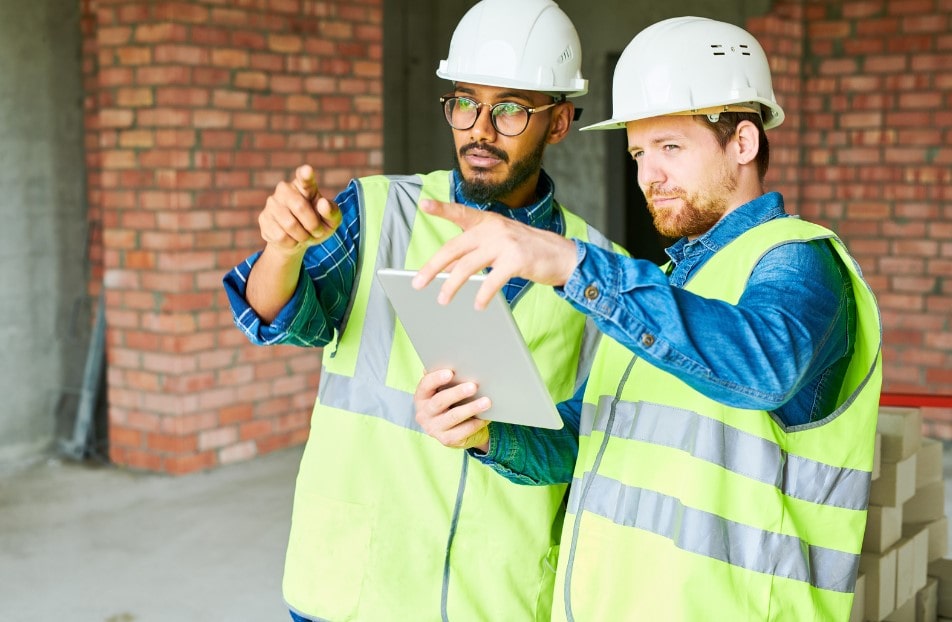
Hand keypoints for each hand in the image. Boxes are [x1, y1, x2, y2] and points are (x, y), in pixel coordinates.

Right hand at [258, 165, 342, 256]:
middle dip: (313, 225)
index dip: (305, 174)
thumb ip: (332, 211)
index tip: (308, 170)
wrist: (297, 241)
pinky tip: (292, 239)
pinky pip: (280, 236)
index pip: (304, 177)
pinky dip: (292, 243)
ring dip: (303, 236)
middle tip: (317, 231)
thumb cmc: (317, 225)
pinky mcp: (263, 218)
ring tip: (305, 236)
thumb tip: (323, 204)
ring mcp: (272, 203)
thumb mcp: (331, 221)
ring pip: (290, 224)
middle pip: (300, 207)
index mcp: (305, 186)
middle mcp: (285, 189)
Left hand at [412, 199, 576, 308]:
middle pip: (455, 247)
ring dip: (452, 285)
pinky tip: (478, 305)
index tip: (424, 204)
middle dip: (433, 267)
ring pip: (468, 265)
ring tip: (442, 299)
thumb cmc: (526, 251)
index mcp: (487, 222)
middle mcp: (494, 228)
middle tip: (417, 283)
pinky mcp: (517, 259)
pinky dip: (483, 295)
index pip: (460, 213)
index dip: (442, 209)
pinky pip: (492, 280)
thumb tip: (447, 269)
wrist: (563, 255)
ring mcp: (505, 242)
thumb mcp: (498, 246)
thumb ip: (474, 253)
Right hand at [414, 369, 491, 451]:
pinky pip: (462, 431)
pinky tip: (485, 417)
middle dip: (457, 393)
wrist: (451, 429)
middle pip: (439, 401)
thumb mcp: (443, 390)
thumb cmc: (449, 403)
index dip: (436, 378)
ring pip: (453, 417)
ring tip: (486, 401)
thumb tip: (454, 361)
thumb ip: (445, 379)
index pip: (425, 385)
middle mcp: (424, 413)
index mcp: (421, 397)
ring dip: (471, 408)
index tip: (450, 372)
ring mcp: (433, 428)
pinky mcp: (446, 440)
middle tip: (473, 386)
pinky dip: (475, 423)